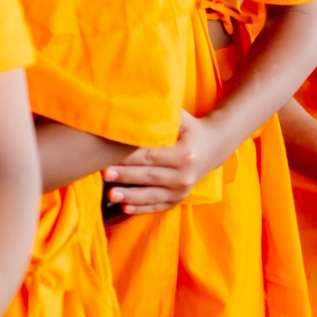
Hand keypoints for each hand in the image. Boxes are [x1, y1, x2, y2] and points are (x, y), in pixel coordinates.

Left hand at [103, 111, 231, 214]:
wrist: (213, 148)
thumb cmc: (190, 130)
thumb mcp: (182, 119)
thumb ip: (162, 115)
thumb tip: (135, 107)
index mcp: (184, 154)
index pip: (152, 155)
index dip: (130, 156)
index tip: (110, 156)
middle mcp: (184, 175)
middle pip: (149, 175)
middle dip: (125, 175)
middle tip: (104, 173)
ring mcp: (182, 190)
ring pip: (151, 195)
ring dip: (130, 196)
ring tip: (111, 194)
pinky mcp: (178, 199)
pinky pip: (157, 206)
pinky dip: (140, 208)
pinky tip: (125, 207)